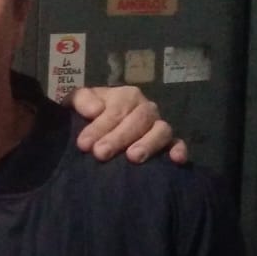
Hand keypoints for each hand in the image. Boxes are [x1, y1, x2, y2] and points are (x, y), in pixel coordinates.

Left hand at [69, 86, 188, 164]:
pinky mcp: (168, 142)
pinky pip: (177, 143)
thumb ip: (82, 100)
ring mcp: (159, 125)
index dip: (100, 126)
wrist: (93, 127)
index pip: (116, 109)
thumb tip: (95, 110)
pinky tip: (176, 159)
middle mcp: (146, 109)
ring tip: (133, 158)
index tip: (83, 144)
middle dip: (118, 138)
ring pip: (161, 130)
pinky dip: (179, 149)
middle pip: (138, 120)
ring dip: (148, 144)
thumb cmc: (86, 113)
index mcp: (126, 96)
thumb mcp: (77, 102)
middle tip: (100, 154)